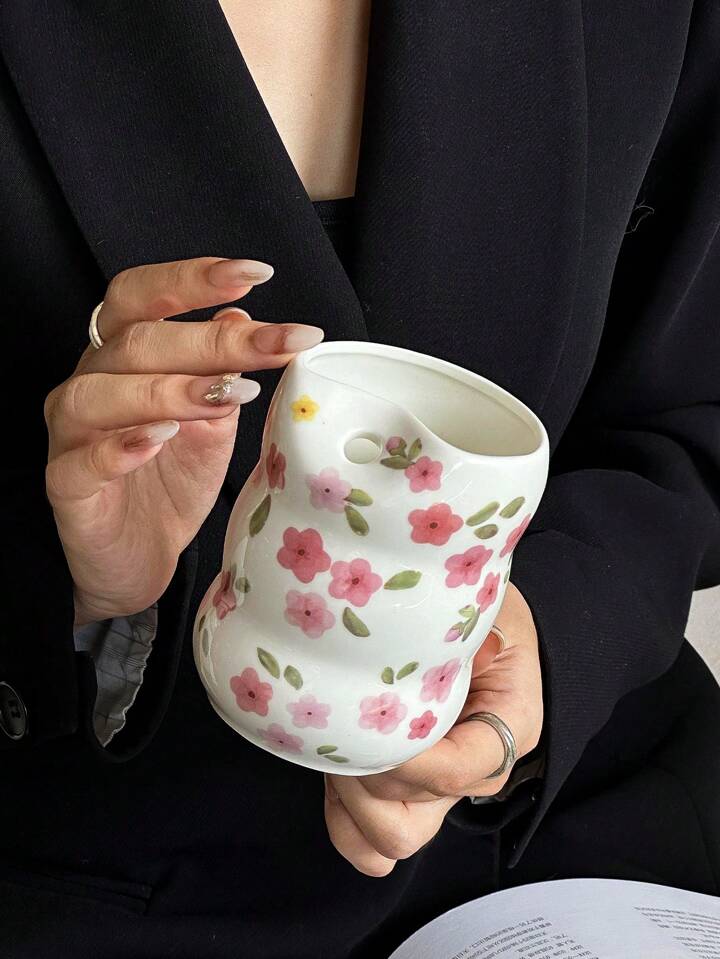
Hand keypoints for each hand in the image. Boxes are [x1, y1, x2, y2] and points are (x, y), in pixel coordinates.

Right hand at [44, 256, 323, 624]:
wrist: (141, 558)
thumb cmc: (171, 484)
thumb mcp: (212, 426)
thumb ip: (222, 376)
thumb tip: (242, 317)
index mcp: (122, 358)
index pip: (143, 297)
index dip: (192, 279)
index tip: (257, 274)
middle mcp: (90, 383)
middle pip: (135, 342)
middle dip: (212, 340)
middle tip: (277, 344)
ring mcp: (71, 436)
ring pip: (101, 394)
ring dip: (168, 389)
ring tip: (225, 394)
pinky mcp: (67, 488)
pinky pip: (81, 462)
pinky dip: (121, 447)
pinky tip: (160, 440)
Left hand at [324, 582, 542, 875]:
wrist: (497, 631)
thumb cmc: (494, 618)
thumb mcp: (493, 611)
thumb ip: (465, 634)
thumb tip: (425, 650)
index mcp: (509, 728)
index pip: (454, 769)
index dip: (404, 757)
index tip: (368, 721)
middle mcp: (477, 775)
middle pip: (410, 821)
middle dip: (362, 780)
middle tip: (341, 728)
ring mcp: (441, 793)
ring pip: (387, 839)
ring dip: (347, 799)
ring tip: (334, 743)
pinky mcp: (410, 796)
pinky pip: (371, 843)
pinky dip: (343, 818)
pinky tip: (333, 767)